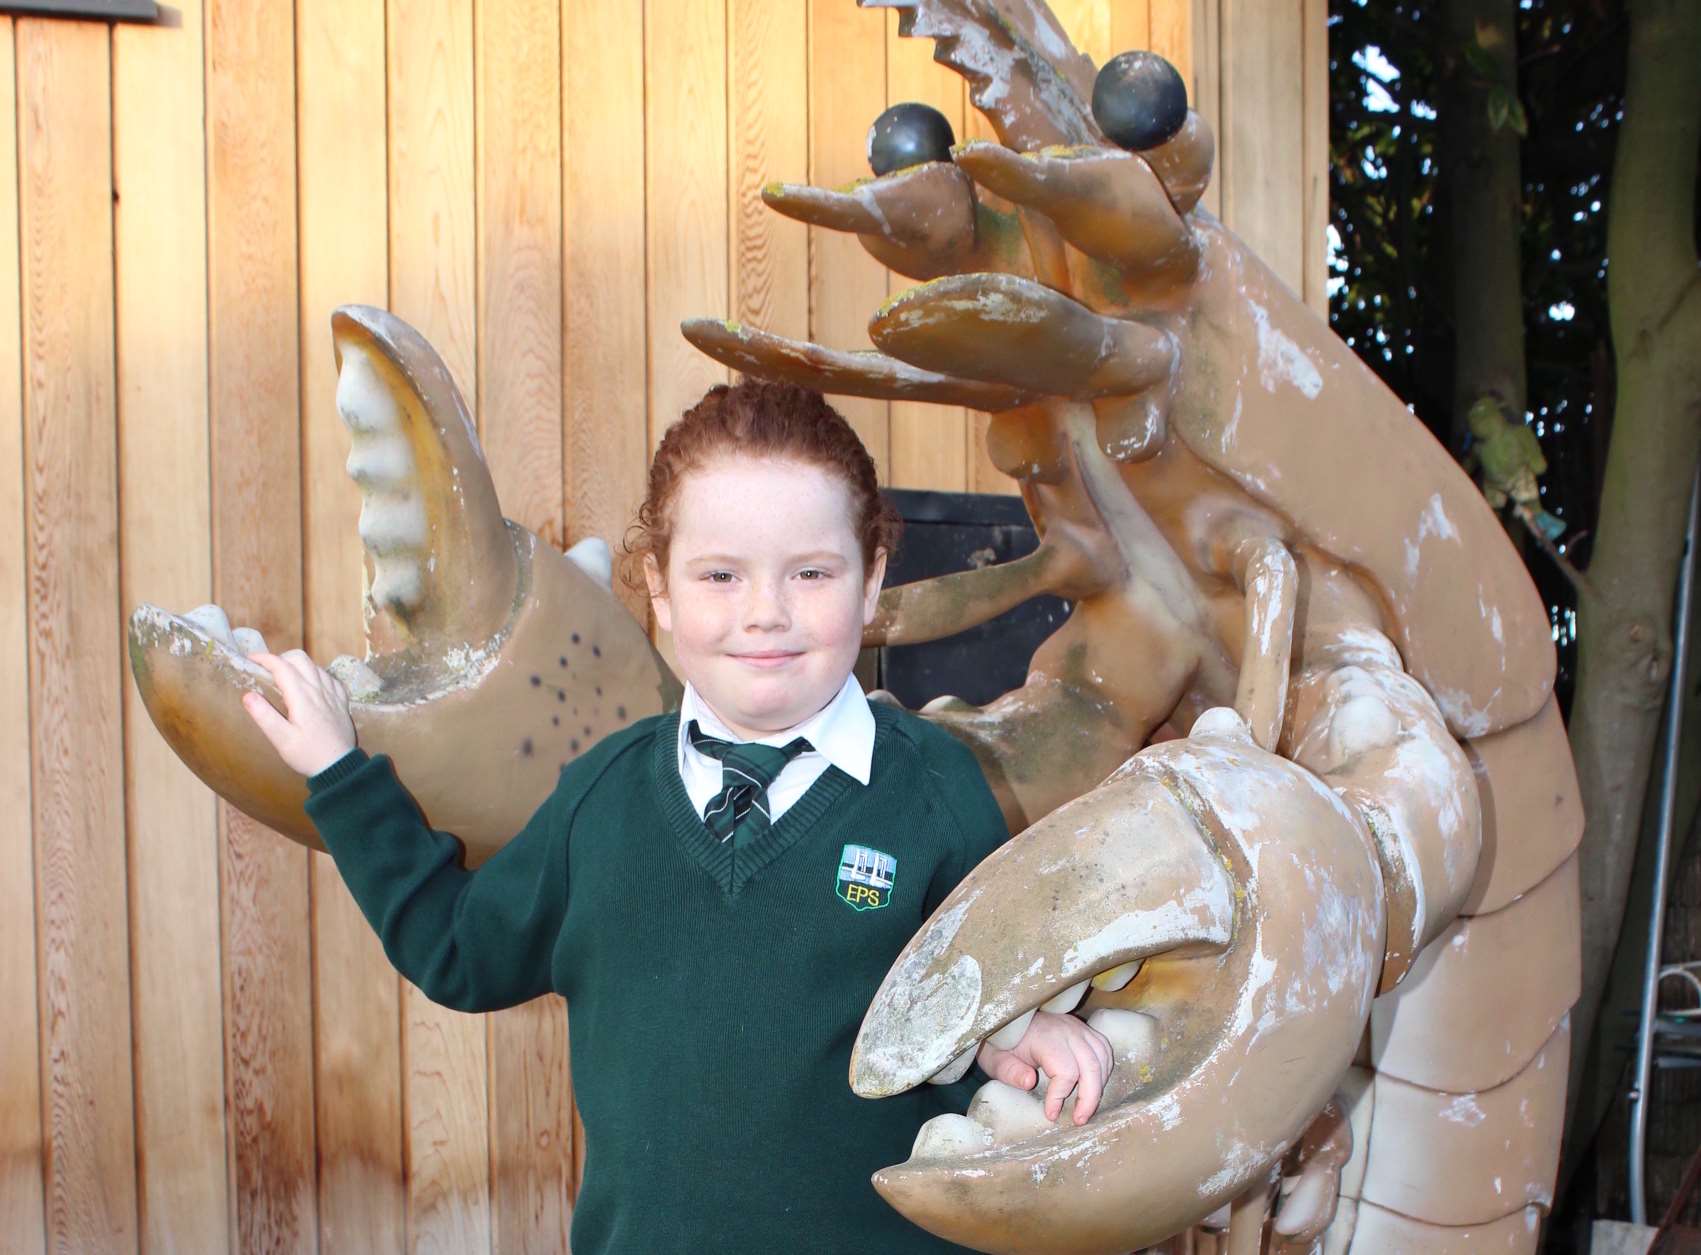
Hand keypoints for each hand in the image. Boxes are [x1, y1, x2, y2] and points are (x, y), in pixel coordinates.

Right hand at [241, 650, 357, 777]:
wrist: (339, 766)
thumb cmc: (307, 754)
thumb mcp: (281, 739)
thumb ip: (264, 716)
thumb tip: (248, 695)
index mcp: (302, 696)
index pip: (282, 666)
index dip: (264, 658)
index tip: (250, 659)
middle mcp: (319, 689)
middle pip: (300, 659)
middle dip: (280, 658)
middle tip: (267, 670)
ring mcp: (333, 693)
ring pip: (315, 666)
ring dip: (297, 665)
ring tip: (284, 678)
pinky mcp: (341, 700)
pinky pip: (329, 677)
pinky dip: (315, 674)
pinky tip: (310, 686)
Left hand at [976, 1010, 1113, 1124]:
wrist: (1007, 1020)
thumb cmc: (1002, 1045)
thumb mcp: (996, 1060)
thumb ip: (1010, 1072)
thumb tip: (1029, 1082)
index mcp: (1044, 1037)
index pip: (1065, 1070)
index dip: (1060, 1095)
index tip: (1051, 1114)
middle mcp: (1066, 1030)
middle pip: (1091, 1065)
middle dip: (1089, 1097)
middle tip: (1079, 1120)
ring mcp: (1078, 1028)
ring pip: (1102, 1057)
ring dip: (1099, 1086)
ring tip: (1086, 1108)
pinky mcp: (1084, 1030)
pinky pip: (1103, 1050)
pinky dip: (1103, 1071)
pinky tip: (1093, 1087)